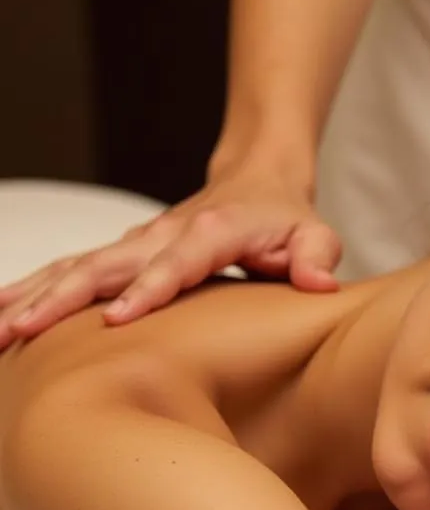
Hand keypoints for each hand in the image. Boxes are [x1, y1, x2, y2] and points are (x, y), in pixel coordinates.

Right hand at [0, 164, 341, 348]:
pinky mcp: (126, 253)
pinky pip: (74, 272)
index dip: (148, 289)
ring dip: (33, 295)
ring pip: (77, 267)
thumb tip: (319, 282)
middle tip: (20, 331)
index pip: (177, 263)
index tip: (116, 320)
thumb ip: (317, 255)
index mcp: (212, 232)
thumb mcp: (316, 233)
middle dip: (61, 298)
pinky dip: (37, 289)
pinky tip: (3, 314)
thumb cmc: (287, 217)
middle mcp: (165, 234)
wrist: (256, 178)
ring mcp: (139, 242)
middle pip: (106, 264)